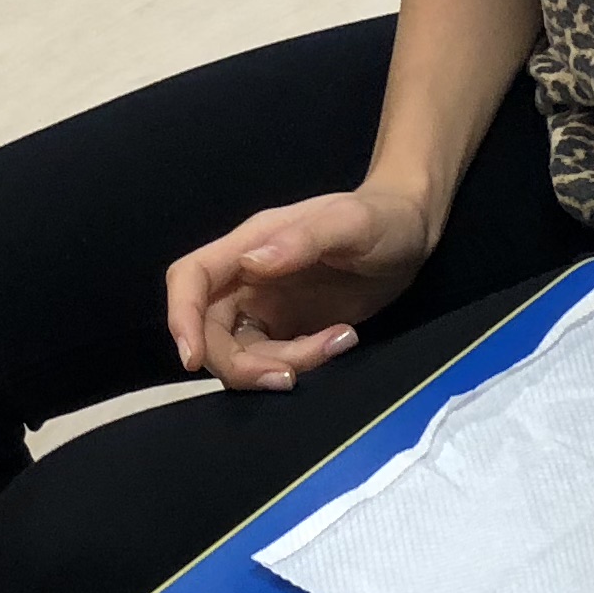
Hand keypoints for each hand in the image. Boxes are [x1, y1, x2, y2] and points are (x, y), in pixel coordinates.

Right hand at [164, 184, 436, 392]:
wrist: (412, 231)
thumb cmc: (381, 217)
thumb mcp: (349, 223)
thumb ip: (301, 240)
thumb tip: (250, 264)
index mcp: (248, 244)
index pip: (191, 278)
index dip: (181, 317)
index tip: (192, 359)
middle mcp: (247, 278)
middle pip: (209, 331)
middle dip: (241, 363)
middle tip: (290, 375)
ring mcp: (265, 306)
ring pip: (240, 353)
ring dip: (277, 366)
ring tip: (336, 344)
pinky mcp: (288, 329)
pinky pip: (272, 359)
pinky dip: (299, 363)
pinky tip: (340, 342)